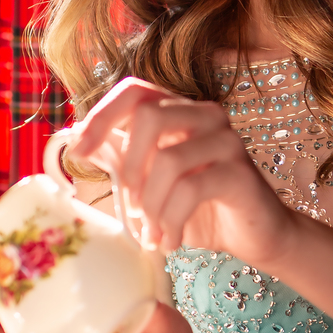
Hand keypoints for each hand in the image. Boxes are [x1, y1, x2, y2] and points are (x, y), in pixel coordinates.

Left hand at [65, 77, 296, 267]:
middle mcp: (205, 116)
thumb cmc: (201, 209)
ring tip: (153, 234)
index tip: (80, 152)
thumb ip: (120, 158)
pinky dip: (171, 222)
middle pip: (148, 117)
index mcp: (180, 112)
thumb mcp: (150, 184)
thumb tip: (77, 137)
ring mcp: (226, 141)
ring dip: (151, 207)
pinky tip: (171, 241)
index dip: (101, 116)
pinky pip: (191, 190)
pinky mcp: (240, 173)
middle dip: (129, 169)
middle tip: (133, 208)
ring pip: (167, 160)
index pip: (134, 91)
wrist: (254, 238)